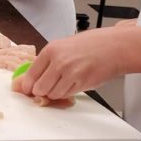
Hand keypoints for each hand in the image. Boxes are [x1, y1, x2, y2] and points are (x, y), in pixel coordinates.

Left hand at [12, 26, 134, 100]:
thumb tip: (30, 77)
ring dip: (55, 93)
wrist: (114, 47)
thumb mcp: (63, 46)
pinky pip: (66, 95)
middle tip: (45, 89)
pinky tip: (73, 84)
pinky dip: (67, 94)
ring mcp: (70, 73)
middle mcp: (58, 61)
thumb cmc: (91, 45)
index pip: (30, 74)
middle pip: (39, 88)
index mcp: (50, 50)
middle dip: (41, 91)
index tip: (26, 89)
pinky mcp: (81, 82)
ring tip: (63, 83)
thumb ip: (47, 61)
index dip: (27, 85)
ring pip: (52, 94)